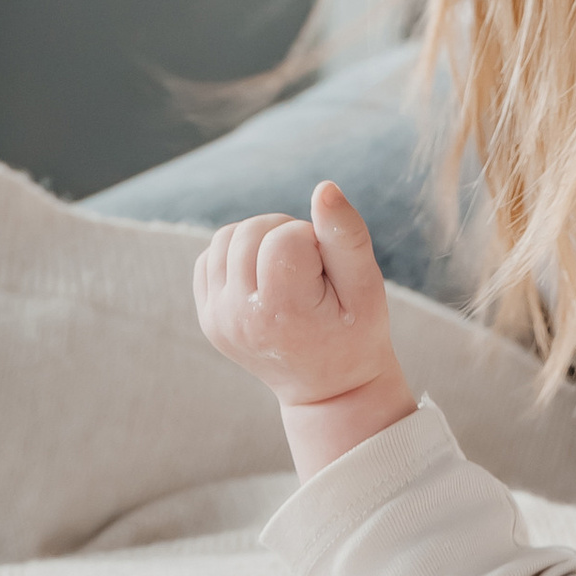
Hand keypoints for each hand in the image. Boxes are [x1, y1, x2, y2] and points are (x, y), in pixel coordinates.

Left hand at [192, 181, 418, 474]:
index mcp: (281, 312)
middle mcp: (240, 317)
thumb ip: (347, 235)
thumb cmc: (356, 333)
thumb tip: (324, 187)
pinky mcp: (208, 318)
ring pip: (225, 238)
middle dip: (285, 234)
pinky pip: (208, 258)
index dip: (312, 240)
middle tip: (310, 267)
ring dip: (259, 238)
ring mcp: (218, 319)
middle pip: (251, 232)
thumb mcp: (367, 287)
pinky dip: (235, 253)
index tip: (326, 271)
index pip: (284, 237)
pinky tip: (263, 274)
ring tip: (288, 266)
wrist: (329, 388)